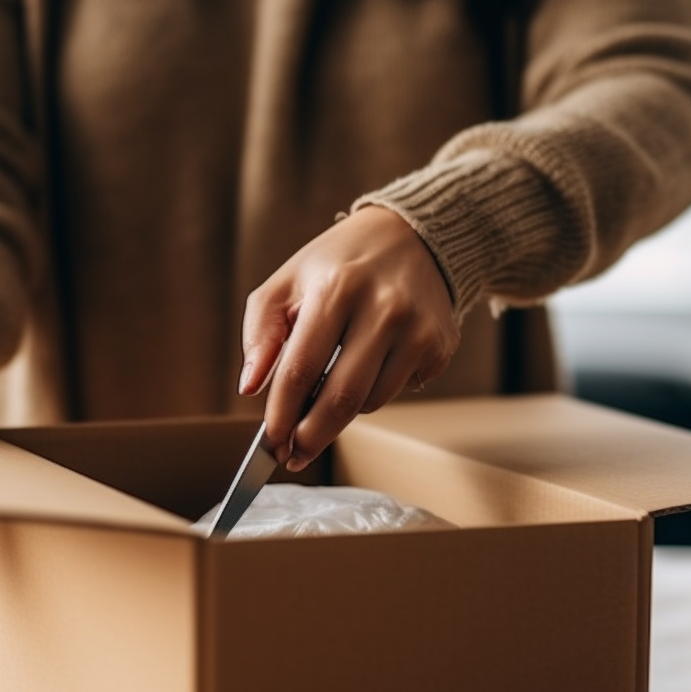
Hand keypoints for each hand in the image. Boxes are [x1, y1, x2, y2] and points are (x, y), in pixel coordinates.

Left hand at [241, 205, 459, 470]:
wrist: (412, 236)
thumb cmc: (338, 264)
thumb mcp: (288, 282)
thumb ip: (260, 333)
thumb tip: (250, 386)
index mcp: (338, 288)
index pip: (301, 369)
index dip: (282, 414)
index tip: (270, 442)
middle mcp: (384, 308)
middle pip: (342, 398)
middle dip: (311, 436)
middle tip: (294, 454)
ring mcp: (418, 329)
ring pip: (371, 402)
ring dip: (343, 411)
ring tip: (330, 387)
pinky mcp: (440, 345)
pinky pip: (398, 391)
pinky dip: (375, 391)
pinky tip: (371, 362)